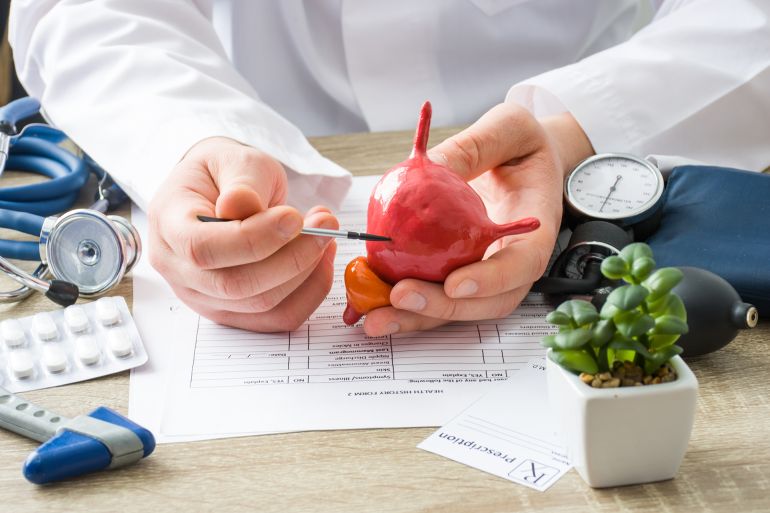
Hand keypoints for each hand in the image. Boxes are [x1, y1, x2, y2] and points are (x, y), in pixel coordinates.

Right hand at [148, 137, 338, 331]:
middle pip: (235, 285)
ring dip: (307, 273)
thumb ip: (242, 183)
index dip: (254, 238)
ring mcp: (204, 297)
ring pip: (262, 305)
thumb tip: (240, 205)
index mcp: (168, 225)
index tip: (294, 217)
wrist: (221, 189)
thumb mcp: (234, 160)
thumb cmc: (225, 173)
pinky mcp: (233, 311)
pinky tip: (321, 260)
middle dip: (291, 258)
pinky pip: (277, 318)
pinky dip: (309, 292)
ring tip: (325, 234)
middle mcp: (178, 270)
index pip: (203, 249)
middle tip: (325, 225)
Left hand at [362, 104, 593, 335]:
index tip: (455, 284)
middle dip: (442, 308)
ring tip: (375, 318)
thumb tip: (431, 164)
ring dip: (415, 317)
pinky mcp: (459, 273)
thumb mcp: (508, 129)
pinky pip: (435, 291)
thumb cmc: (524, 144)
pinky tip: (369, 300)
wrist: (524, 161)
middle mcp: (513, 262)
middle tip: (400, 297)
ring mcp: (487, 274)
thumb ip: (474, 147)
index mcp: (536, 231)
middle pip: (485, 303)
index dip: (490, 281)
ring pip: (456, 307)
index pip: (521, 266)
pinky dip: (403, 302)